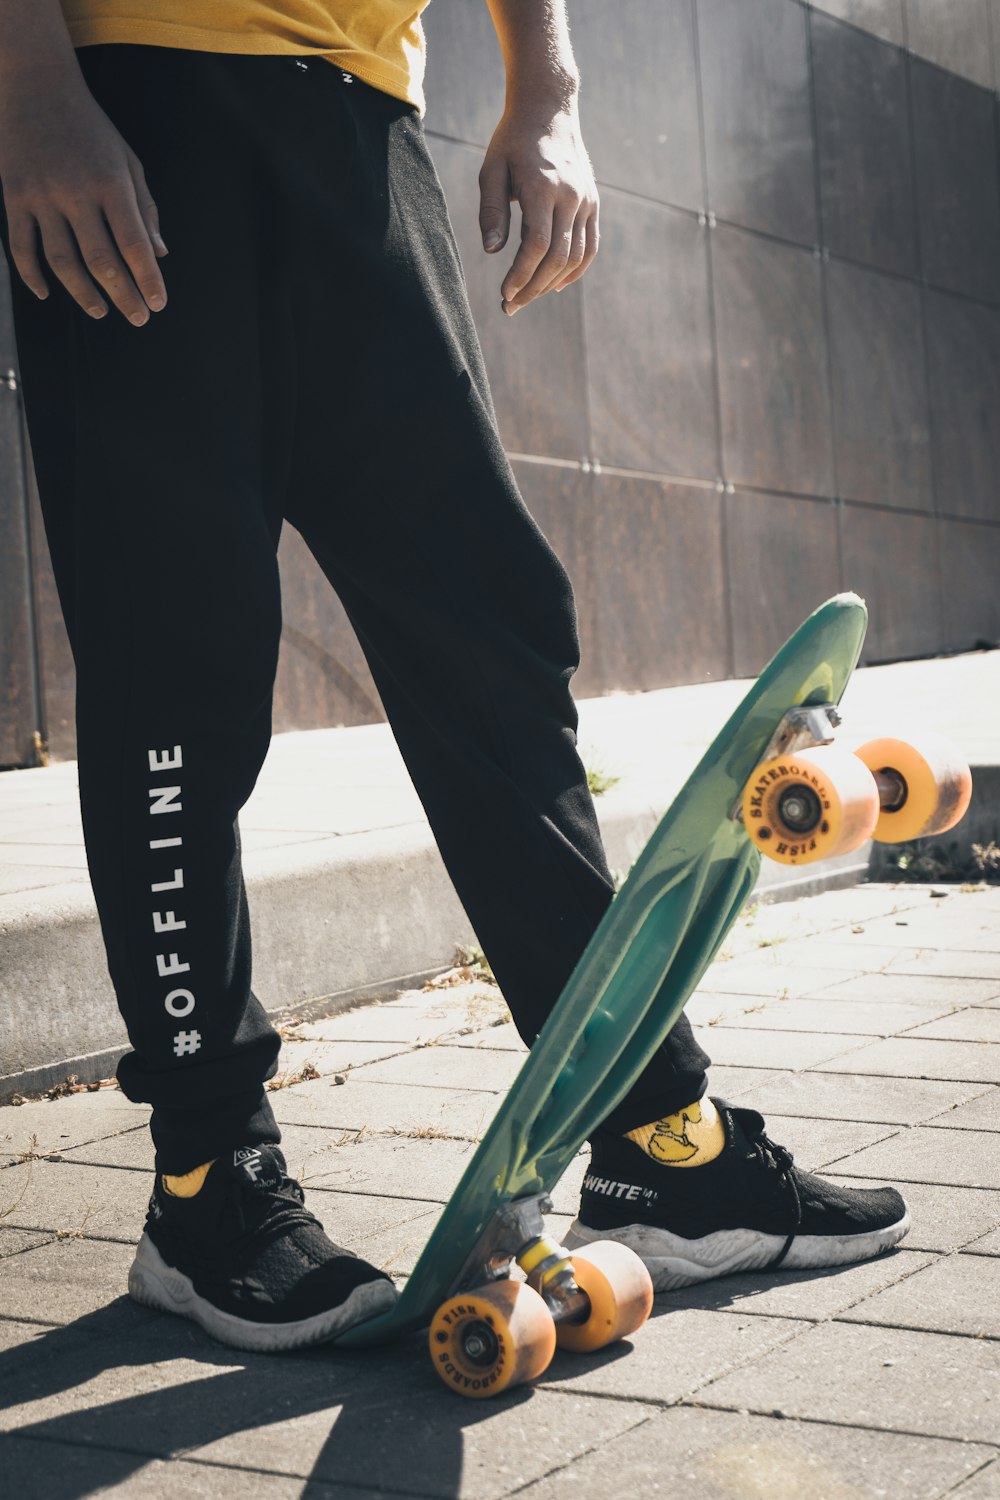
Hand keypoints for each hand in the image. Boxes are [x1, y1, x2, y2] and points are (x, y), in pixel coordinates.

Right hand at [0, 69, 166, 324]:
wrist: (34, 84)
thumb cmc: (91, 128)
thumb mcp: (127, 160)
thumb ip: (145, 208)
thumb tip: (158, 255)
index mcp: (110, 182)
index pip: (134, 243)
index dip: (148, 279)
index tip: (159, 304)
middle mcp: (75, 191)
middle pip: (102, 260)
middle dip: (123, 296)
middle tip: (138, 318)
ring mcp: (41, 195)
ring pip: (62, 261)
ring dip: (83, 294)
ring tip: (100, 311)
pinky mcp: (14, 196)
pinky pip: (22, 247)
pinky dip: (32, 276)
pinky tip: (47, 294)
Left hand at [479, 103, 598, 314]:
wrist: (550, 109)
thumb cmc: (513, 140)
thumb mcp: (492, 170)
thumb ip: (491, 211)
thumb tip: (493, 252)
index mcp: (544, 187)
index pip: (536, 245)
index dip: (520, 275)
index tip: (504, 293)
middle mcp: (571, 196)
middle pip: (557, 258)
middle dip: (533, 288)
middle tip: (510, 306)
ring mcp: (586, 201)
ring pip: (575, 257)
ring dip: (551, 284)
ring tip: (527, 296)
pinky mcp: (593, 204)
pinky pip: (590, 247)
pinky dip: (575, 271)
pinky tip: (555, 285)